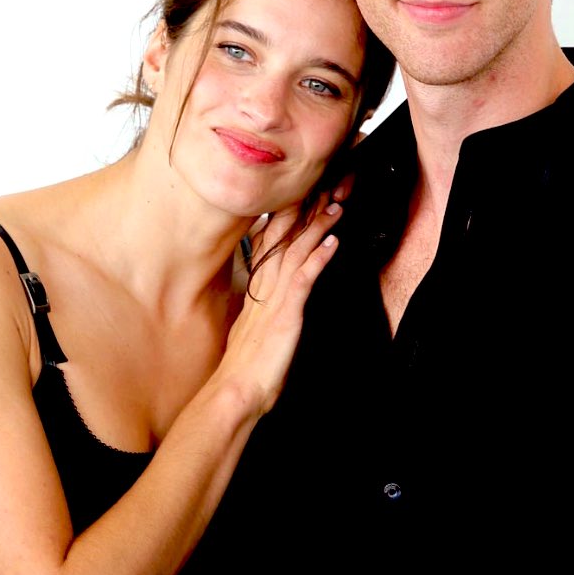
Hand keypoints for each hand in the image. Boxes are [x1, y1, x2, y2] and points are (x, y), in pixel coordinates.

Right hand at [220, 197, 341, 412]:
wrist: (236, 391)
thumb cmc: (248, 365)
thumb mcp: (255, 326)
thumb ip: (263, 303)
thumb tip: (269, 293)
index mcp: (258, 287)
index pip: (271, 241)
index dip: (287, 214)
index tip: (302, 191)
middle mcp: (265, 287)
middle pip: (283, 238)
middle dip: (304, 209)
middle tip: (324, 183)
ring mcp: (274, 299)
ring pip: (295, 252)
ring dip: (317, 227)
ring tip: (336, 205)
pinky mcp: (285, 315)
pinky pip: (303, 280)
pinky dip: (318, 259)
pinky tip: (332, 243)